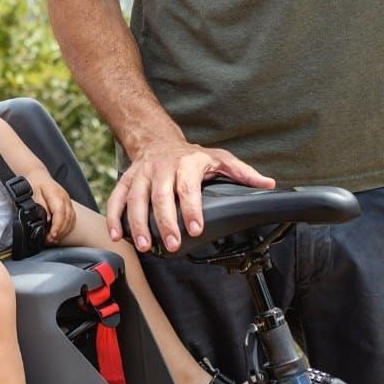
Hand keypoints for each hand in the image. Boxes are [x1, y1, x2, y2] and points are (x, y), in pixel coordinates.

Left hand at [26, 168, 75, 242]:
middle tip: (50, 240)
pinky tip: (60, 232)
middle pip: (67, 218)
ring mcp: (68, 201)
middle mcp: (65, 197)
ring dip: (64, 230)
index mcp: (56, 194)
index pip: (60, 213)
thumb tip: (47, 219)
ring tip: (54, 239)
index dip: (57, 226)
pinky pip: (72, 217)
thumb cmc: (34, 185)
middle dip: (60, 231)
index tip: (52, 235)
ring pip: (71, 219)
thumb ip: (40, 206)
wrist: (39, 176)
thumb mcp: (33, 194)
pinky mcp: (68, 204)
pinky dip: (67, 227)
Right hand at [106, 134, 274, 252]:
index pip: (188, 187)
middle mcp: (162, 167)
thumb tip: (268, 185)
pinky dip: (115, 217)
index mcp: (187, 162)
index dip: (192, 208)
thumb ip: (243, 173)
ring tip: (144, 245)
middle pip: (161, 195)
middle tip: (171, 245)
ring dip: (138, 223)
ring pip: (136, 198)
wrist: (159, 139)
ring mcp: (142, 173)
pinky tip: (119, 235)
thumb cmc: (192, 156)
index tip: (196, 229)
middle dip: (165, 221)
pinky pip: (117, 197)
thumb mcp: (220, 159)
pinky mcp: (127, 179)